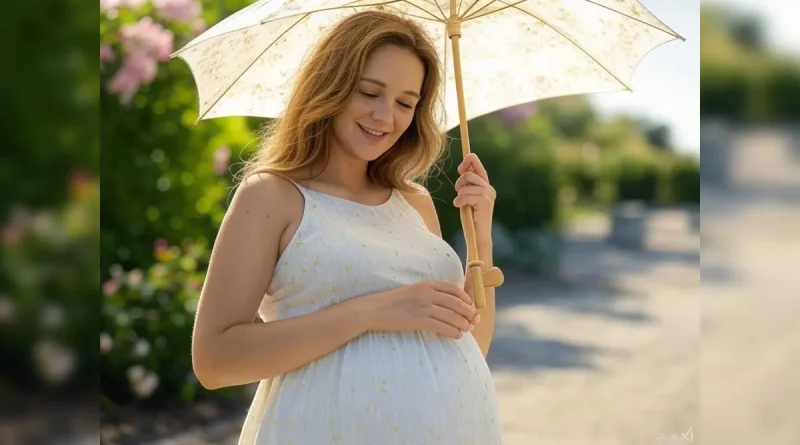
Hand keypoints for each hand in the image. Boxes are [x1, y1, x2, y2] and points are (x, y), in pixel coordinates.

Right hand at [359, 280, 479, 338]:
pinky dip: (452, 332)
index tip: (471, 307)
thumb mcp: (415, 291)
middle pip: (457, 303)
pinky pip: (441, 327)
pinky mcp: (418, 320)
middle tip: (474, 320)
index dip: (466, 299)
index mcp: (428, 284)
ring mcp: (423, 307)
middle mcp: (428, 293)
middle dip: (469, 313)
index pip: (454, 289)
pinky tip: (456, 335)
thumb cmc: (395, 302)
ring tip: (467, 329)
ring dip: (463, 324)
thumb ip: (432, 294)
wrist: (376, 309)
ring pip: (452, 316)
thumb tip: (452, 305)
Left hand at [454, 153, 495, 242]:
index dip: (469, 160)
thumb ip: (467, 184)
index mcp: (486, 186)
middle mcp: (489, 188)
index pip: (478, 167)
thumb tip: (464, 168)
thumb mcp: (467, 197)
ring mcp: (488, 194)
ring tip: (461, 204)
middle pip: (469, 174)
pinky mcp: (484, 201)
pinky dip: (459, 201)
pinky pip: (465, 195)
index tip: (461, 165)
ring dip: (459, 195)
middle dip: (459, 182)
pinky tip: (459, 207)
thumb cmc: (470, 217)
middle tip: (458, 193)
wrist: (477, 234)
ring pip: (466, 185)